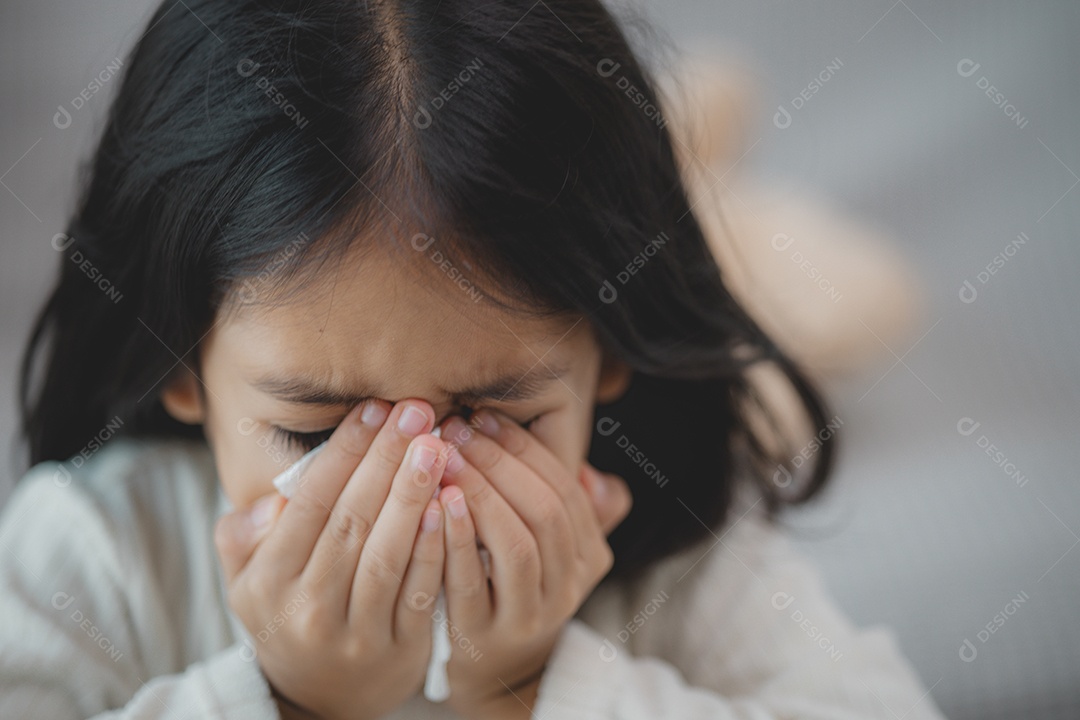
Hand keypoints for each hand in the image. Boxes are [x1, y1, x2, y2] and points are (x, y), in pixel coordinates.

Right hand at [213, 399, 450, 719]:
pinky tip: (452, 504)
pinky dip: (436, 546)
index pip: (310, 503)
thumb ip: (242, 537)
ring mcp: (358, 633)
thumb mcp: (246, 582)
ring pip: (388, 554)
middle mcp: (309, 609)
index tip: (374, 408)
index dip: (344, 452)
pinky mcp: (401, 649)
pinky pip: (421, 590)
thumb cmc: (288, 616)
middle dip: (386, 459)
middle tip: (416, 411)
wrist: (319, 699)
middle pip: (353, 521)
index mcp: (269, 583)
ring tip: (437, 446)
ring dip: (414, 495)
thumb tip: (270, 501)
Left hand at [433, 408, 632, 716]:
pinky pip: (472, 582)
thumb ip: (571, 505)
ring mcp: (532, 615)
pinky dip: (455, 539)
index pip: (564, 486)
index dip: (522, 447)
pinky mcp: (488, 637)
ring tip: (444, 459)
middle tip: (455, 430)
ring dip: (480, 493)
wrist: (495, 669)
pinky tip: (434, 504)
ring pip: (517, 543)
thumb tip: (595, 475)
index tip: (481, 415)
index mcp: (590, 553)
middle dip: (499, 462)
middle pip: (545, 510)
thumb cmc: (513, 585)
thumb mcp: (551, 547)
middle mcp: (570, 585)